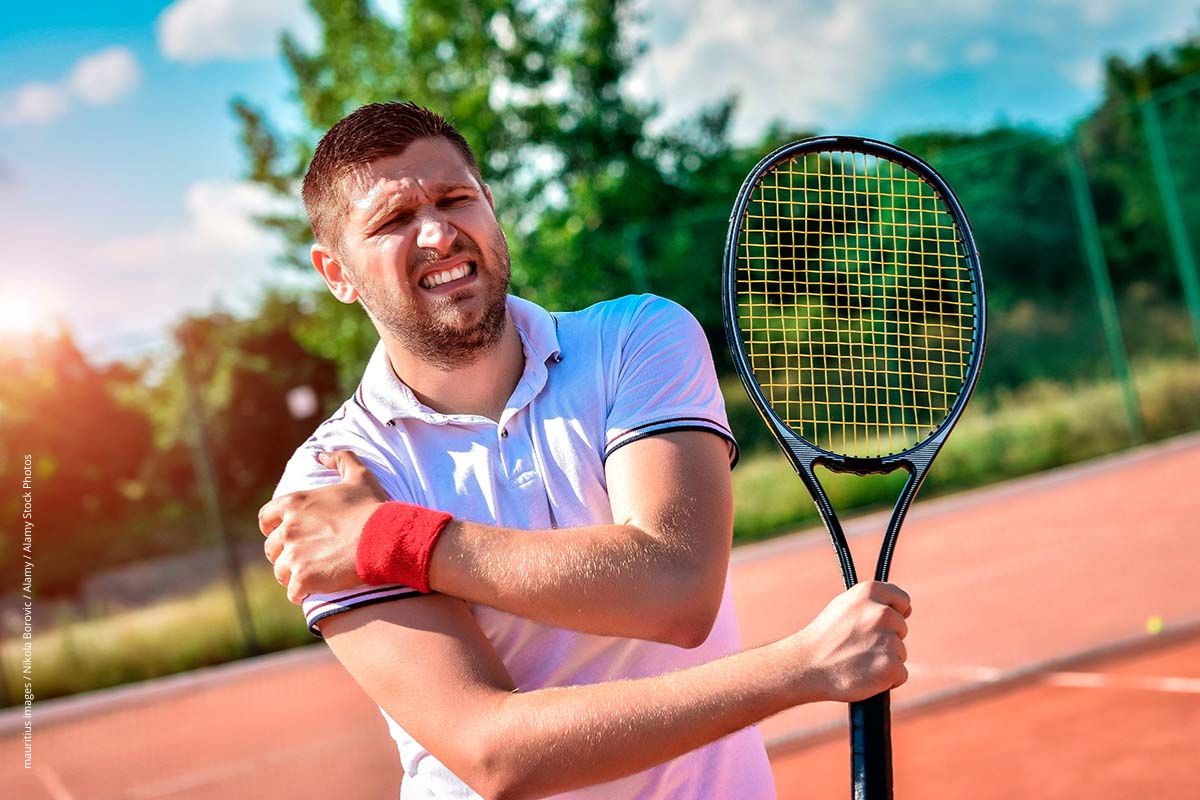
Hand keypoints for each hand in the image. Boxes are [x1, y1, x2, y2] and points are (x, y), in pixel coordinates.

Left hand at [258, 450, 389, 603]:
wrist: (386, 538)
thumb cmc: (373, 507)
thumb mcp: (359, 475)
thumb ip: (339, 459)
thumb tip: (320, 455)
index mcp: (294, 503)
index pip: (265, 518)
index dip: (274, 527)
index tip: (286, 534)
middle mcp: (288, 529)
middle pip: (272, 548)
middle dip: (285, 554)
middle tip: (305, 558)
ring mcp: (294, 556)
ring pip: (281, 572)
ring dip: (293, 575)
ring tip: (312, 577)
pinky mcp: (303, 579)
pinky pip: (293, 592)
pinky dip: (303, 593)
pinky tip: (317, 590)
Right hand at [787, 581, 910, 703]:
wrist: (807, 666)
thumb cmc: (824, 637)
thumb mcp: (844, 606)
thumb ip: (871, 602)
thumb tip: (899, 608)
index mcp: (870, 592)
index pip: (903, 600)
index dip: (895, 612)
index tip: (884, 623)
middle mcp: (882, 612)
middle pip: (901, 628)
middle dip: (887, 638)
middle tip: (859, 645)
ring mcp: (888, 640)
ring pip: (900, 652)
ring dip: (884, 659)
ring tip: (858, 660)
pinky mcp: (891, 666)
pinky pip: (900, 674)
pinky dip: (887, 679)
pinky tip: (865, 675)